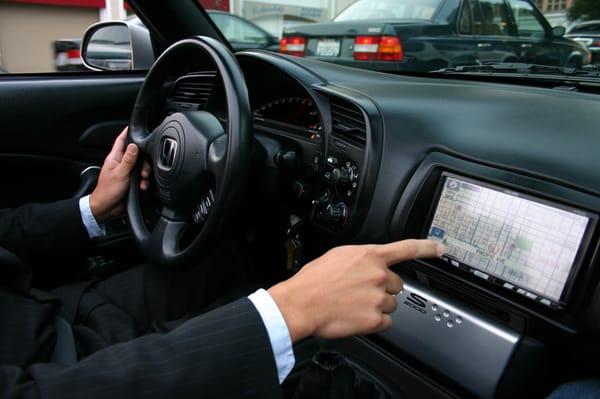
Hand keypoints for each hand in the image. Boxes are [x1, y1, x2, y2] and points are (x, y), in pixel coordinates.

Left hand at [90, 127, 151, 222]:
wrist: (106, 208)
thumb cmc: (108, 191)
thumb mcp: (120, 173)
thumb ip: (128, 159)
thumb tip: (134, 145)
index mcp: (115, 158)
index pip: (121, 141)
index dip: (128, 133)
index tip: (134, 127)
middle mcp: (121, 164)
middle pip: (137, 155)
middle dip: (144, 162)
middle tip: (143, 171)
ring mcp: (126, 173)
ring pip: (141, 167)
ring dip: (145, 174)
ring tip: (142, 181)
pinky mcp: (131, 182)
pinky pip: (142, 178)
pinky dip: (144, 182)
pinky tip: (142, 187)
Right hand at [268, 239, 443, 342]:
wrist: (301, 304)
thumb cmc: (313, 281)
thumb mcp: (337, 256)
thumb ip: (359, 259)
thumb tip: (367, 264)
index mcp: (369, 256)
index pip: (406, 249)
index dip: (426, 248)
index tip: (439, 249)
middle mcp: (378, 274)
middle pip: (396, 284)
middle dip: (383, 288)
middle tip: (362, 292)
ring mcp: (378, 297)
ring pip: (391, 304)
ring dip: (377, 306)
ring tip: (355, 305)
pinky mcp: (375, 318)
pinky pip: (386, 322)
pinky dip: (374, 322)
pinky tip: (357, 317)